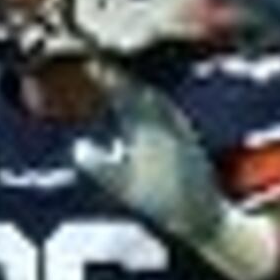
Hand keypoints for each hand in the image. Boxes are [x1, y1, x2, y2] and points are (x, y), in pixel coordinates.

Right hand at [68, 75, 277, 279]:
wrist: (201, 213)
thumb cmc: (160, 201)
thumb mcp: (121, 186)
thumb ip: (97, 164)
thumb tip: (78, 145)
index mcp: (146, 128)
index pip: (123, 92)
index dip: (106, 77)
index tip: (90, 65)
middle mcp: (165, 121)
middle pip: (139, 89)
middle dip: (119, 77)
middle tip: (101, 69)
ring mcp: (178, 126)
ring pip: (154, 96)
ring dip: (135, 86)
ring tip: (119, 83)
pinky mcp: (186, 135)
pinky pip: (165, 107)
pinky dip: (150, 99)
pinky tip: (146, 105)